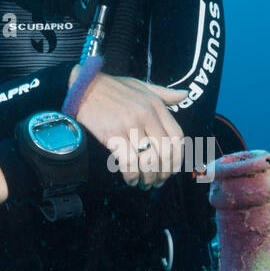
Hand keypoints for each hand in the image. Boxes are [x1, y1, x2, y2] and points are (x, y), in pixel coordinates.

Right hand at [67, 65, 187, 187]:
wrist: (84, 87)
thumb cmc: (113, 88)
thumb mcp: (143, 86)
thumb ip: (165, 94)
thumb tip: (185, 95)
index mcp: (156, 106)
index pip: (177, 136)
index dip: (178, 157)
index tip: (173, 169)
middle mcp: (146, 115)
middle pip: (165, 152)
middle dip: (164, 173)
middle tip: (158, 182)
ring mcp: (129, 125)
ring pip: (148, 160)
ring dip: (148, 178)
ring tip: (145, 184)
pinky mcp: (112, 134)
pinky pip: (128, 162)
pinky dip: (132, 176)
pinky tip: (131, 180)